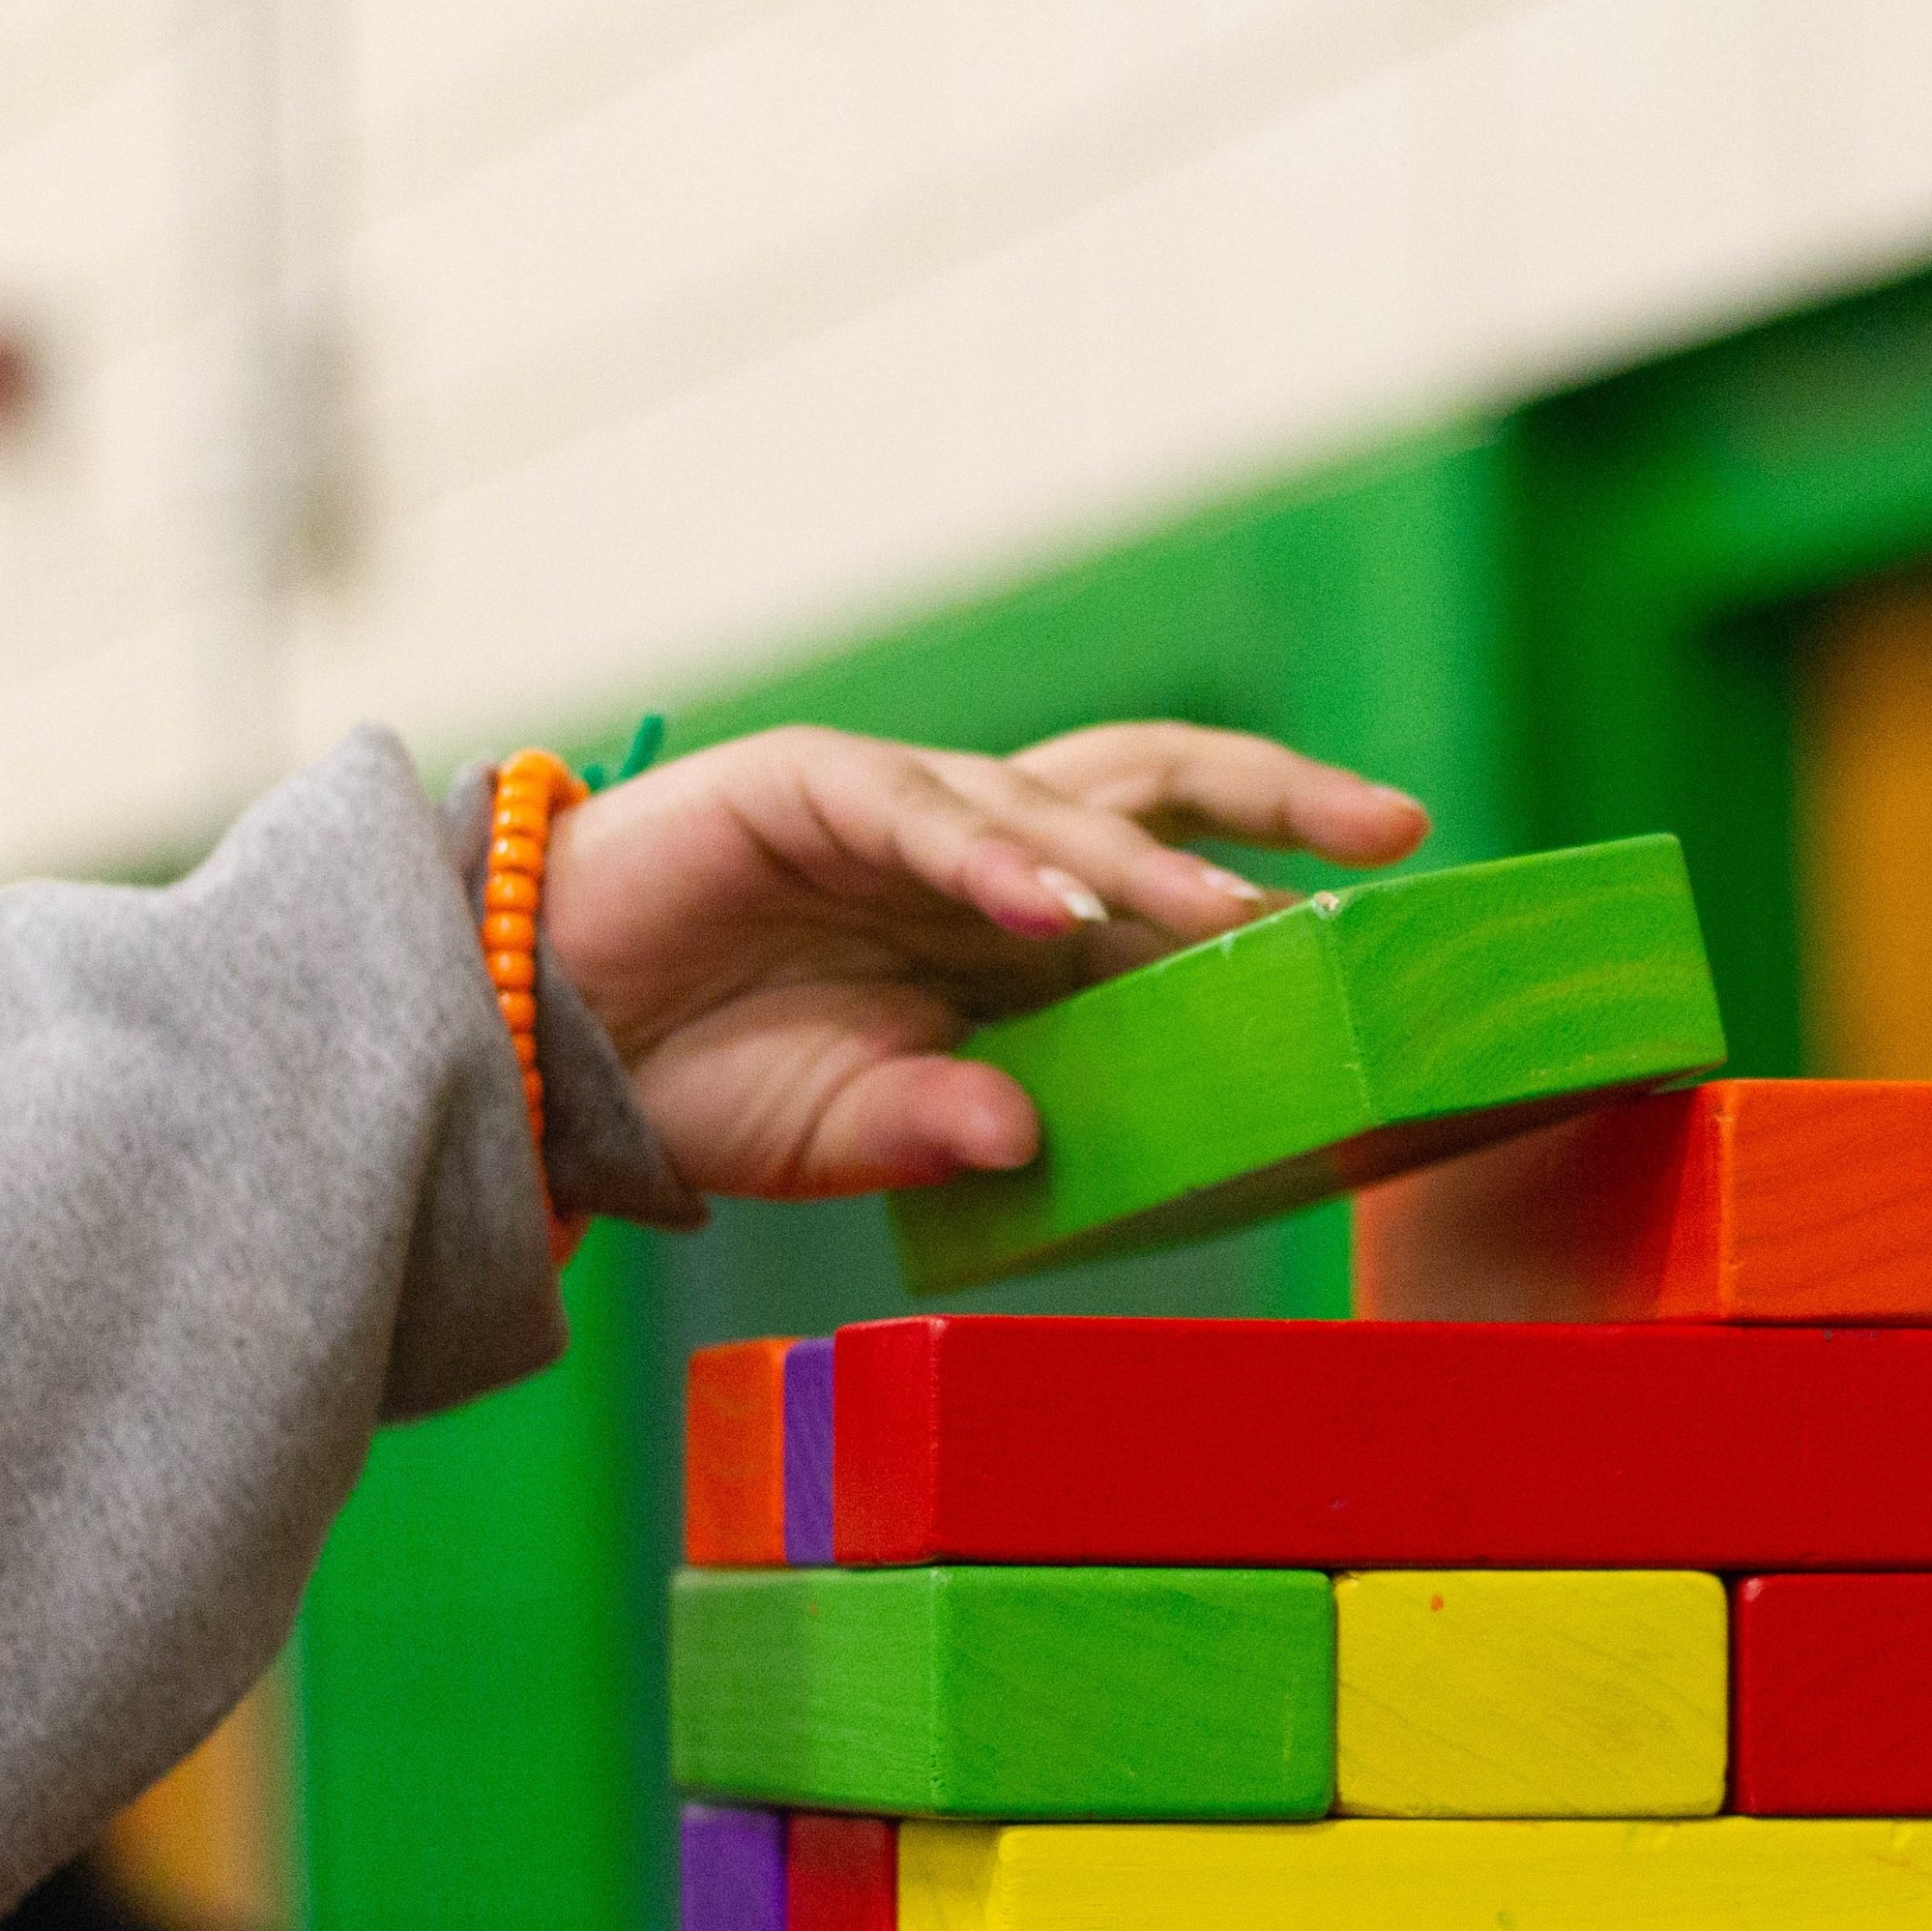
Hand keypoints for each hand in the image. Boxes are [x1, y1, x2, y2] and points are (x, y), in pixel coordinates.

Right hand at [539, 721, 1427, 1197]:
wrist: (536, 1037)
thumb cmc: (699, 1080)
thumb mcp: (849, 1130)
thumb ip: (941, 1131)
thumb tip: (1029, 1145)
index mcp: (1005, 926)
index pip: (1164, 883)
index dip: (1267, 896)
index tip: (1386, 929)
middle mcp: (975, 851)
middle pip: (1153, 786)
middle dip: (1276, 800)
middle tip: (1396, 831)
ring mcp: (897, 810)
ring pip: (1055, 802)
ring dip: (1145, 864)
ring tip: (1229, 920)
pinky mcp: (806, 787)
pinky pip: (920, 816)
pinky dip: (992, 861)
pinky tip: (1057, 910)